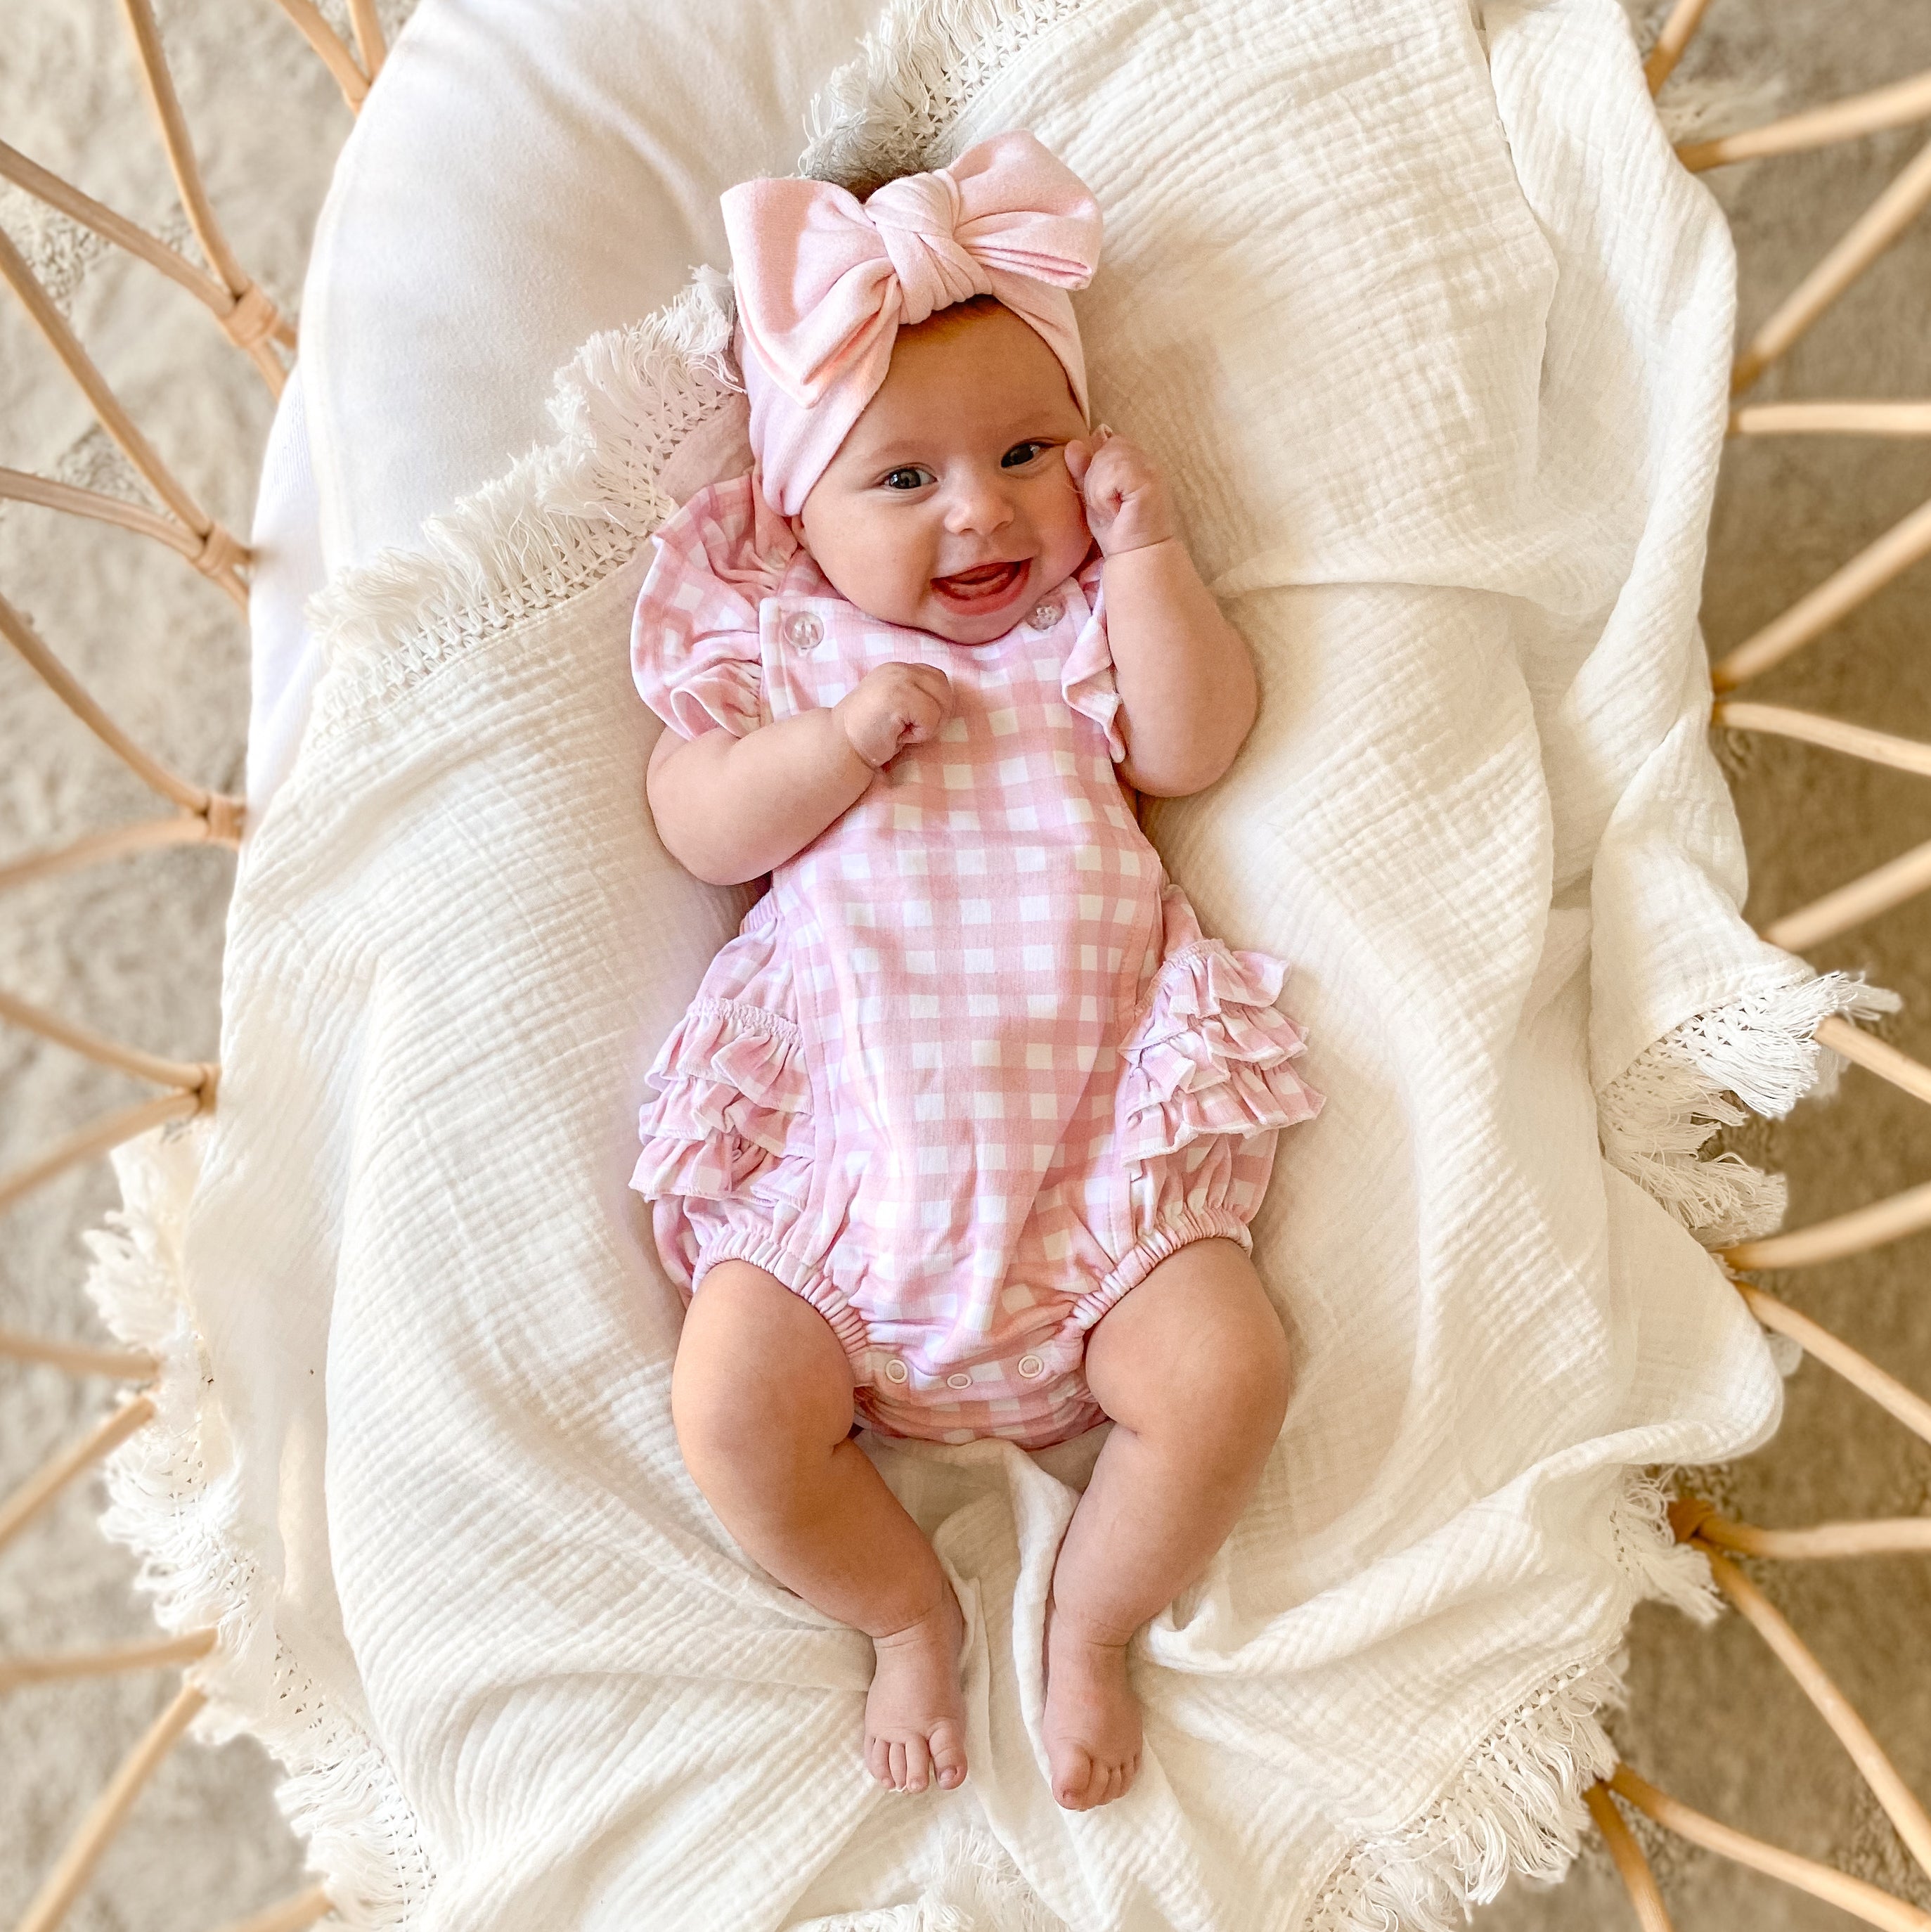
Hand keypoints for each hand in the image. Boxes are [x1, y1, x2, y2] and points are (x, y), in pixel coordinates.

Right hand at [836, 661, 953, 768]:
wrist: (841, 746)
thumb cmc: (870, 733)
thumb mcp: (896, 704)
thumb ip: (917, 694)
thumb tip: (948, 701)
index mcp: (899, 668)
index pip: (938, 679)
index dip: (933, 704)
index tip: (909, 720)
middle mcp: (899, 668)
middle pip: (945, 689)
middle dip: (936, 715)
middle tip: (908, 728)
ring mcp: (899, 680)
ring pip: (942, 704)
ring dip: (927, 726)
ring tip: (901, 730)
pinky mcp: (899, 696)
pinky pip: (931, 718)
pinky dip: (919, 735)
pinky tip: (897, 735)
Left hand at [1064, 427, 1176, 556]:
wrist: (1136, 556)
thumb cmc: (1116, 530)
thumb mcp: (1093, 496)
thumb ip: (1083, 470)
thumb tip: (1072, 444)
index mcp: (1134, 458)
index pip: (1105, 441)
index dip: (1096, 469)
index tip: (1106, 498)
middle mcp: (1145, 458)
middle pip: (1104, 447)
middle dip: (1096, 479)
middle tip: (1109, 507)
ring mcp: (1149, 468)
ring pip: (1105, 460)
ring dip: (1099, 491)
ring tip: (1112, 510)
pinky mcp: (1148, 481)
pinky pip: (1111, 475)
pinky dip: (1105, 497)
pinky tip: (1116, 512)